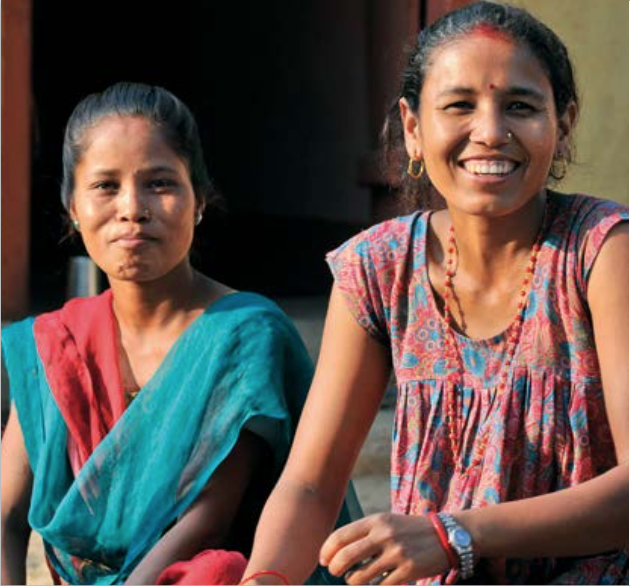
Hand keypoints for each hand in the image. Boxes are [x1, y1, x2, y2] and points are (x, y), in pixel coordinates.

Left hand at [319, 513, 450, 584]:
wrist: (445, 535)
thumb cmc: (409, 530)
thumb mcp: (386, 522)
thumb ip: (364, 533)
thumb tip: (336, 550)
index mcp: (376, 521)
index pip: (341, 536)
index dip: (327, 550)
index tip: (323, 560)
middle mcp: (384, 535)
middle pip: (345, 557)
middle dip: (334, 568)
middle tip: (334, 572)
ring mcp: (396, 553)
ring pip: (360, 576)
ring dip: (352, 582)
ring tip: (354, 580)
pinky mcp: (408, 571)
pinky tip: (373, 585)